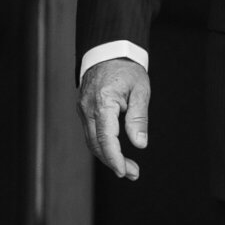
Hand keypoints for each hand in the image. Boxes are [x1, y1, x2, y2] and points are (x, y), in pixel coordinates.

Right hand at [79, 58, 149, 181]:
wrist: (109, 51)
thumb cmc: (128, 68)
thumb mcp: (141, 90)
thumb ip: (139, 118)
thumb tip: (140, 144)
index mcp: (103, 102)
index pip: (106, 138)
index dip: (114, 158)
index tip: (124, 172)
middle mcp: (88, 108)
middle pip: (97, 144)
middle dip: (113, 162)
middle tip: (133, 173)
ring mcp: (83, 109)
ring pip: (92, 141)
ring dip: (108, 156)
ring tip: (128, 168)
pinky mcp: (84, 110)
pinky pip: (91, 133)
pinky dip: (102, 146)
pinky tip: (116, 152)